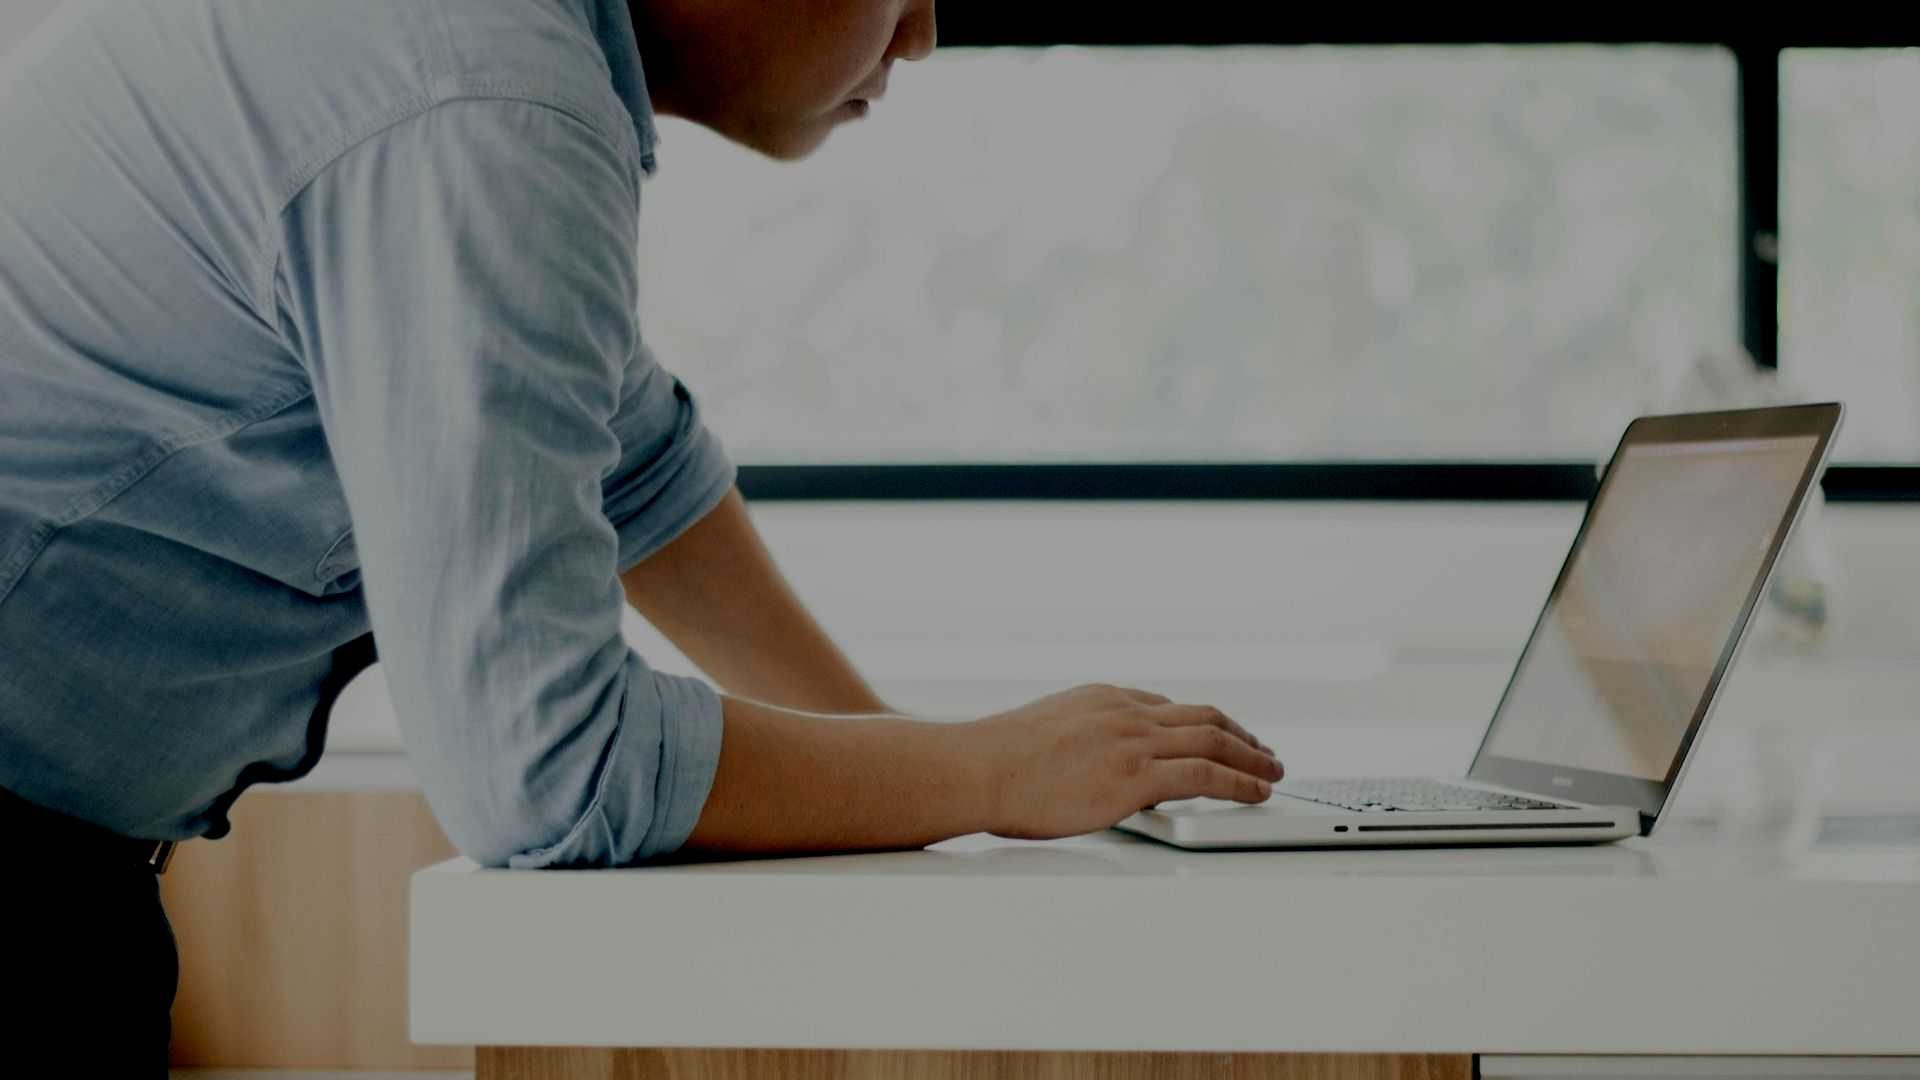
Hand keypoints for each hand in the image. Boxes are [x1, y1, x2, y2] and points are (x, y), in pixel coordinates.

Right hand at [962, 683, 1283, 840]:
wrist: (978, 768)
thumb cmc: (995, 761)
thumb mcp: (1044, 732)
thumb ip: (1079, 739)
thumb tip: (1086, 766)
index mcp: (1103, 698)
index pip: (1167, 706)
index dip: (1200, 723)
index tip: (1215, 734)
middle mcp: (1125, 711)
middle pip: (1202, 715)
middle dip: (1239, 733)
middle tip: (1261, 749)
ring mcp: (1133, 740)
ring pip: (1214, 739)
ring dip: (1252, 756)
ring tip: (1273, 770)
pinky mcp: (1136, 775)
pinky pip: (1205, 774)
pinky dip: (1240, 781)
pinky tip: (1256, 790)